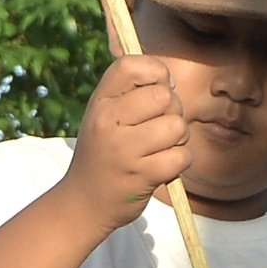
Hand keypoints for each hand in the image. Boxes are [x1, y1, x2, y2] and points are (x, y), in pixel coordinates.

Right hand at [66, 56, 190, 229]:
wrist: (85, 202)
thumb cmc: (105, 152)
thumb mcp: (105, 116)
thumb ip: (132, 92)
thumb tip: (169, 77)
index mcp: (100, 101)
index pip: (131, 65)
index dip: (156, 71)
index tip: (159, 87)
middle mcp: (108, 122)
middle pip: (164, 96)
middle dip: (173, 110)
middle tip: (159, 126)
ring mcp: (124, 150)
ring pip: (177, 126)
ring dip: (179, 138)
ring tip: (161, 147)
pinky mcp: (142, 176)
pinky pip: (181, 156)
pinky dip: (179, 162)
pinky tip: (162, 167)